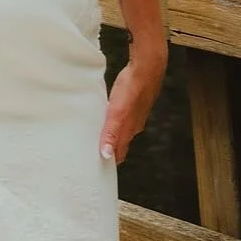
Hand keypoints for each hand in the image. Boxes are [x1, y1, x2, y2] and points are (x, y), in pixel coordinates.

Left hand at [100, 48, 165, 163]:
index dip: (110, 162)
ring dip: (110, 138)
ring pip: (121, 132)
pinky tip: (106, 119)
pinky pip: (121, 119)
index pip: (118, 153)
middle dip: (109, 152)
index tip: (97, 171)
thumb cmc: (132, 89)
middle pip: (120, 144)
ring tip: (98, 141)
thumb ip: (111, 133)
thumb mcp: (117, 112)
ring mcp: (134, 115)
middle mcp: (132, 125)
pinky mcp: (133, 104)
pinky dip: (113, 124)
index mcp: (128, 130)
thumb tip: (107, 154)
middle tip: (94, 158)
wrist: (147, 68)